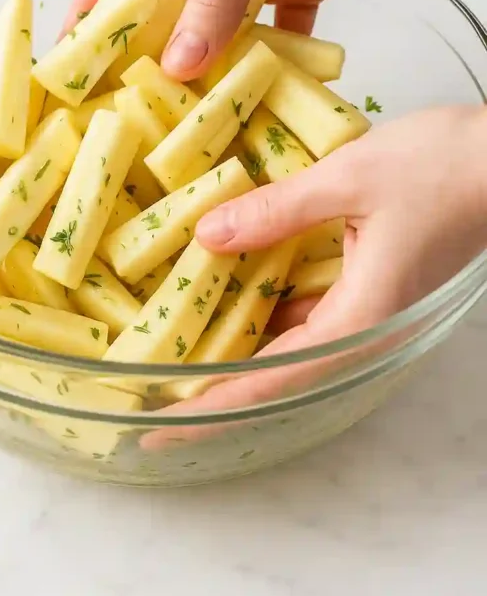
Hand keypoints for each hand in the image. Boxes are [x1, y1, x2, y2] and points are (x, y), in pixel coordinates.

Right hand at [70, 0, 486, 82]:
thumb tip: (178, 65)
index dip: (93, 16)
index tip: (74, 68)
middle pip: (168, 5)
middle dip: (154, 50)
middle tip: (136, 106)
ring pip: (221, 24)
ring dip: (212, 61)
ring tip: (193, 113)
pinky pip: (277, 31)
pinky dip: (272, 59)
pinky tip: (261, 93)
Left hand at [143, 106, 486, 447]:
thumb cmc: (445, 167)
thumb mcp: (348, 178)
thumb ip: (276, 210)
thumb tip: (209, 235)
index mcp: (361, 319)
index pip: (272, 380)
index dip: (213, 407)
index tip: (161, 428)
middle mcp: (364, 329)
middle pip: (275, 376)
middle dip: (213, 390)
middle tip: (150, 398)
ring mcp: (369, 310)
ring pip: (289, 346)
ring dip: (235, 352)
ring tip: (175, 352)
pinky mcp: (370, 286)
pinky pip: (307, 313)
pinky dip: (264, 311)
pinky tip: (227, 292)